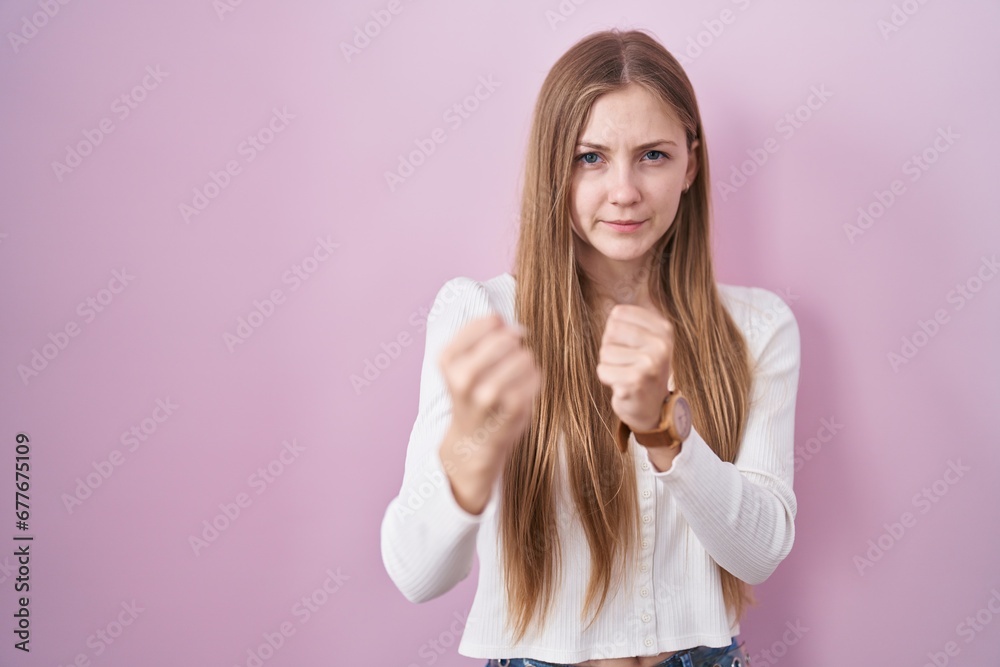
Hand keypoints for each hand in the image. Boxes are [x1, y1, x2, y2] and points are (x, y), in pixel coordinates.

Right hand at [437, 313, 540, 512]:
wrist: (473, 442)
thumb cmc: (472, 394)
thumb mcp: (461, 362)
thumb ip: (482, 337)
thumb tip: (512, 326)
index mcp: (447, 359)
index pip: (489, 321)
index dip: (501, 325)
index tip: (500, 335)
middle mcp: (463, 377)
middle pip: (507, 338)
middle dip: (515, 342)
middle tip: (511, 355)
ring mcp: (487, 395)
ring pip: (524, 357)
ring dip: (526, 361)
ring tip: (517, 373)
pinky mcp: (512, 409)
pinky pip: (536, 376)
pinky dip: (535, 378)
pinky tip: (524, 387)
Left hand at [596, 304, 673, 431]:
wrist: (655, 409)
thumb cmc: (644, 369)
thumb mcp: (648, 340)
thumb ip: (632, 322)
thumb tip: (613, 309)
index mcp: (664, 329)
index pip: (618, 314)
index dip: (615, 331)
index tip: (630, 346)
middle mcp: (660, 345)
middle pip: (610, 332)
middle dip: (610, 348)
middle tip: (627, 363)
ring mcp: (649, 364)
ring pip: (604, 352)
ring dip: (609, 365)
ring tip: (626, 374)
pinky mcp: (635, 382)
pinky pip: (603, 371)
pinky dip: (608, 379)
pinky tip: (624, 385)